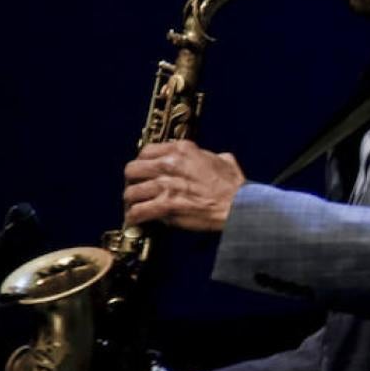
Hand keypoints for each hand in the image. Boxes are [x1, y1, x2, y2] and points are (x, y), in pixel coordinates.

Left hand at [123, 140, 244, 230]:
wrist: (238, 206)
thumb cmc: (233, 186)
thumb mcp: (224, 160)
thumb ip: (211, 156)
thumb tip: (212, 157)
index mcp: (182, 150)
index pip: (147, 151)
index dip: (142, 163)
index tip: (143, 171)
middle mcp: (170, 164)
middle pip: (133, 169)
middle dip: (132, 181)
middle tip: (136, 189)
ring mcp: (166, 185)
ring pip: (132, 192)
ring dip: (132, 201)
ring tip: (134, 207)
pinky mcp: (166, 205)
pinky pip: (139, 211)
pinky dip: (134, 217)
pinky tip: (135, 220)